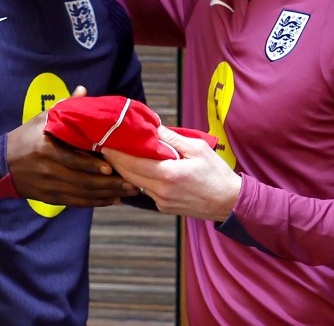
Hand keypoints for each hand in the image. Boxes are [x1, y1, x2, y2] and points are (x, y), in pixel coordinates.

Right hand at [6, 90, 137, 206]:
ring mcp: (49, 187)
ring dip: (107, 194)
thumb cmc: (25, 137)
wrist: (0, 164)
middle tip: (132, 182)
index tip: (112, 167)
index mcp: (46, 149)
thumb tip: (83, 90)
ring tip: (129, 192)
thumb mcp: (41, 119)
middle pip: (83, 181)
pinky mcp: (50, 198)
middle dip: (110, 184)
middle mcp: (48, 170)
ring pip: (82, 195)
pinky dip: (96, 202)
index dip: (92, 165)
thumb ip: (64, 107)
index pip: (72, 160)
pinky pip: (76, 203)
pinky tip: (112, 200)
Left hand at [103, 126, 241, 220]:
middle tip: (105, 146)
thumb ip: (172, 138)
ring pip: (135, 183)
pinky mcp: (164, 208)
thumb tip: (153, 127)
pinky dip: (139, 179)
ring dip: (126, 169)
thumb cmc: (216, 173)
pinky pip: (145, 190)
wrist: (229, 202)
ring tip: (118, 154)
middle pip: (128, 174)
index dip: (116, 153)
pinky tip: (138, 168)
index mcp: (168, 175)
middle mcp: (161, 191)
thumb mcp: (197, 148)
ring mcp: (161, 202)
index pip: (133, 162)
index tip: (104, 142)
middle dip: (115, 161)